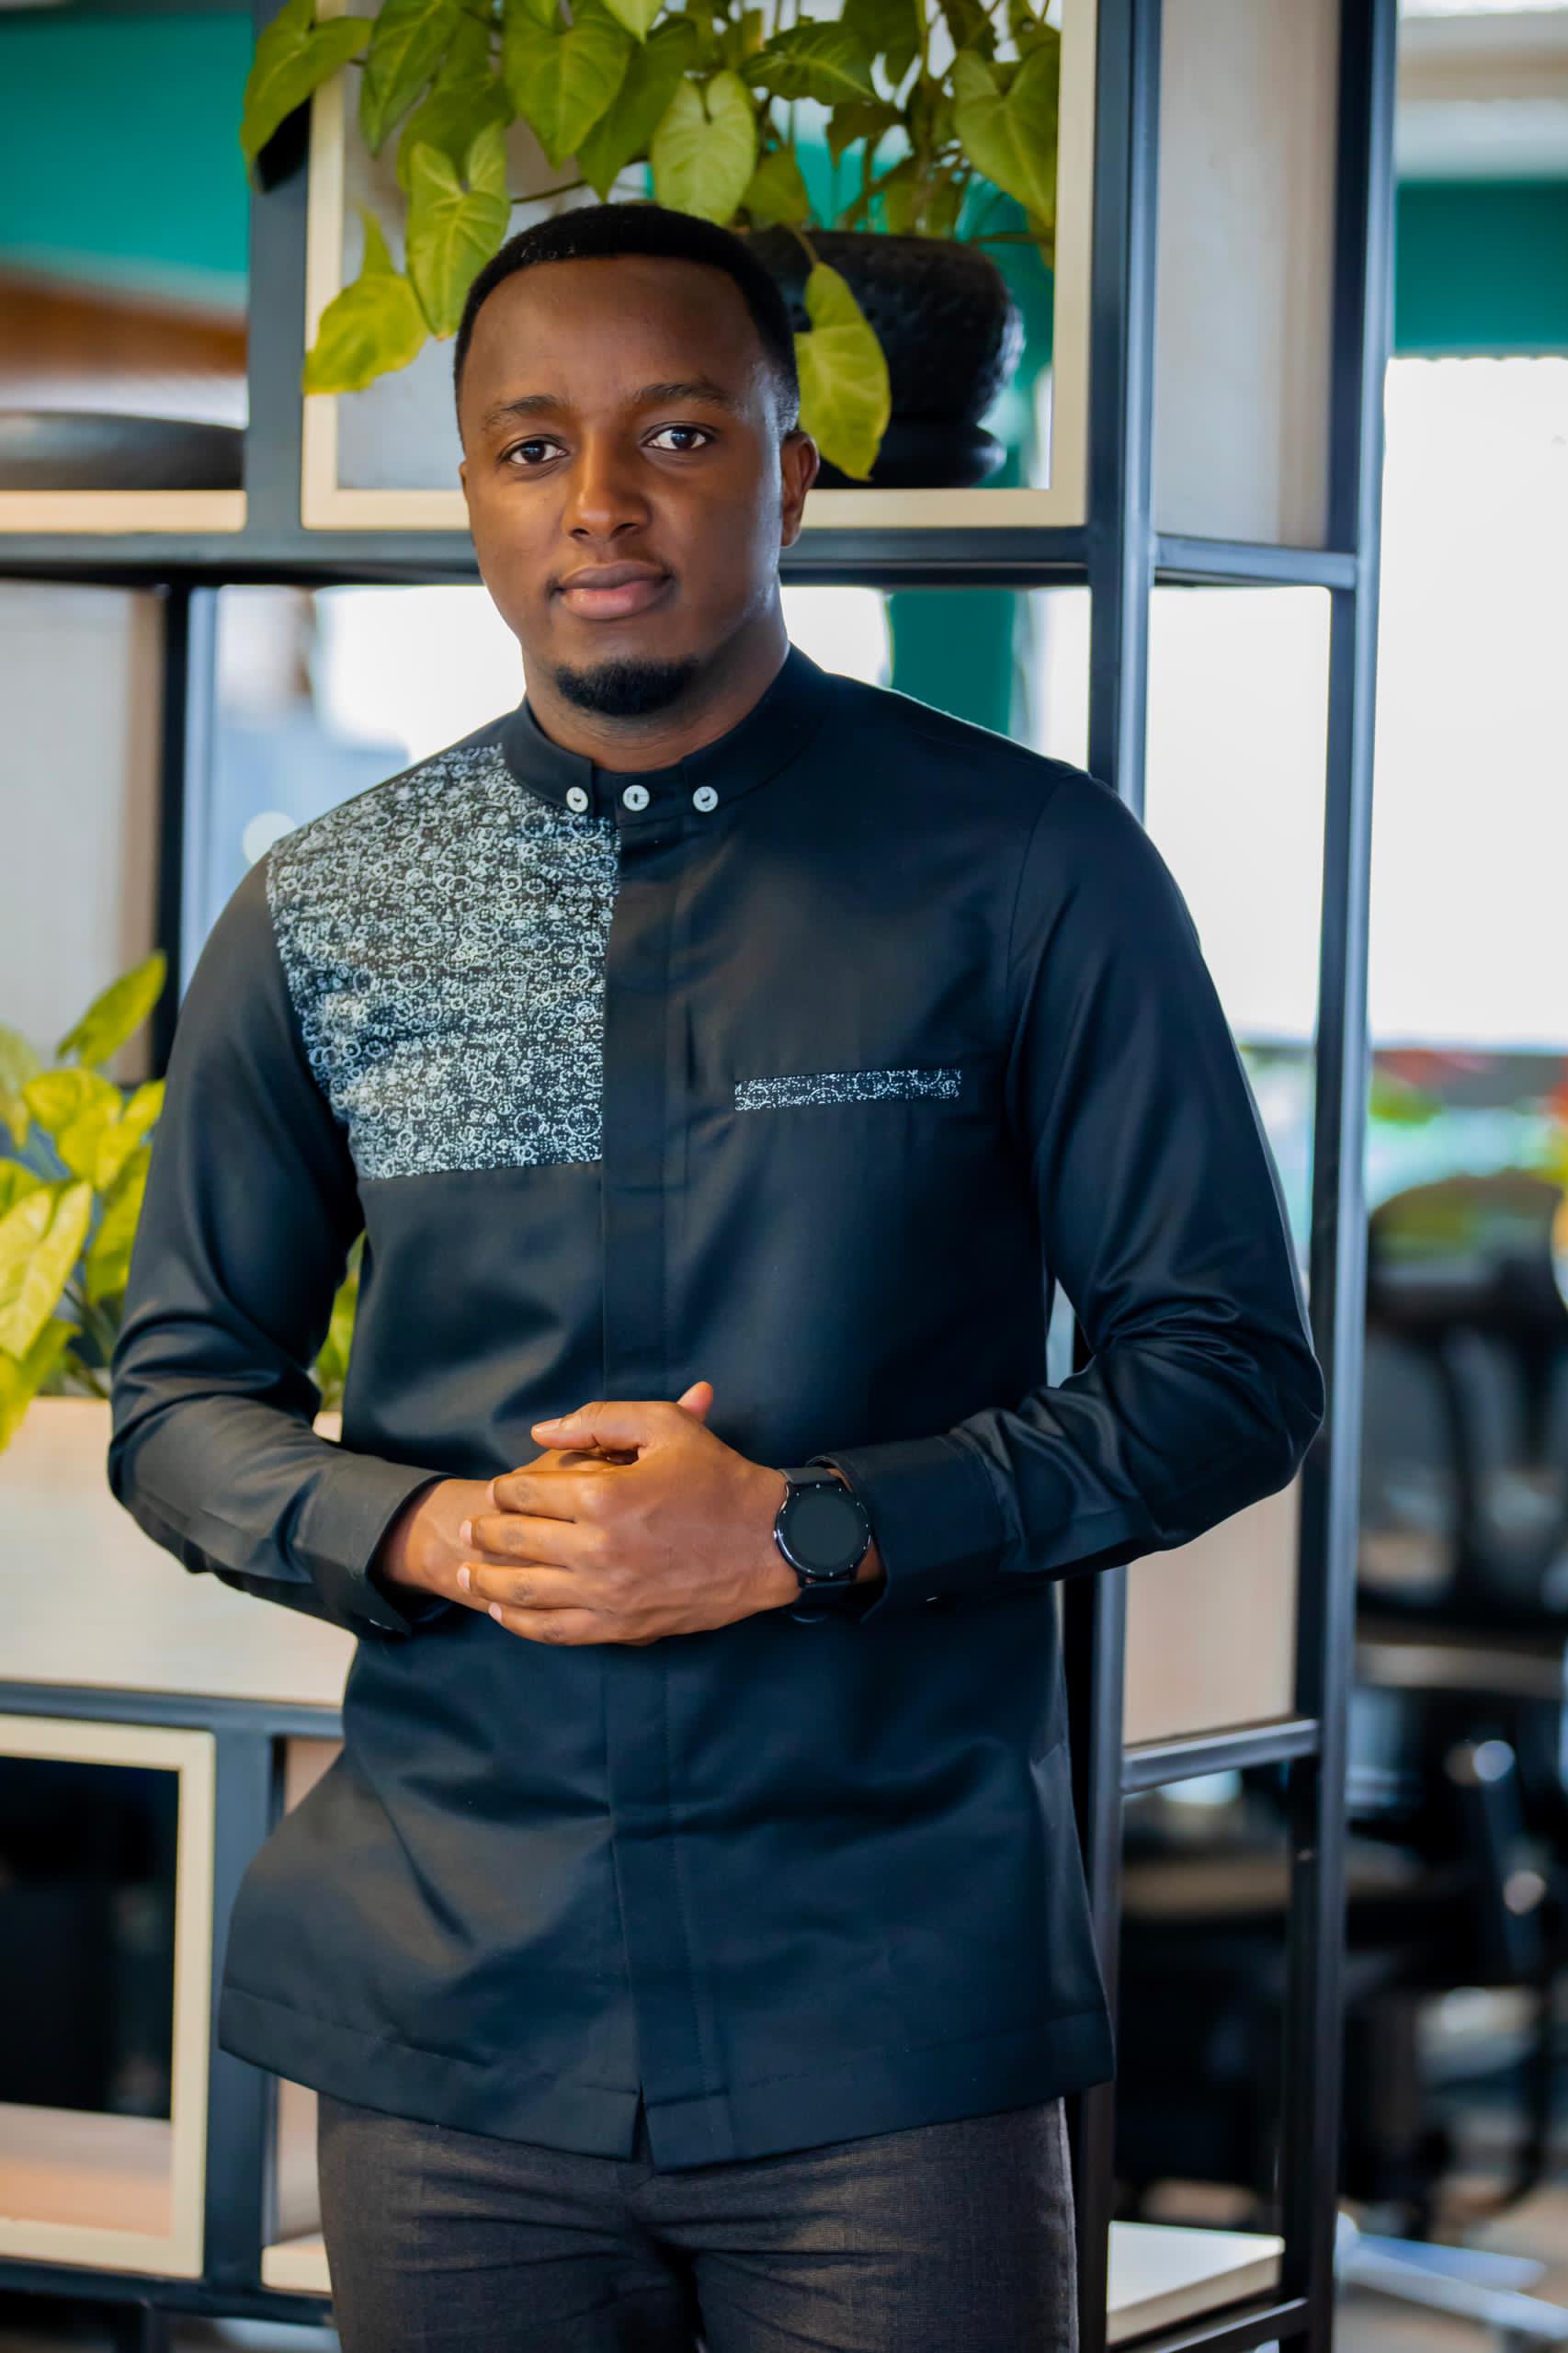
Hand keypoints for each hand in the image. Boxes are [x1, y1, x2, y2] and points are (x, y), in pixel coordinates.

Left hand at [366, 1382, 713, 1618]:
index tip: (498, 1491)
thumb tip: (541, 1431)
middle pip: (518, 1542)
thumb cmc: (718, 1478)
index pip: (528, 1494)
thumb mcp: (664, 1427)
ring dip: (490, 1580)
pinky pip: (556, 1631)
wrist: (769, 1542)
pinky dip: (522, 1623)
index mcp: (605, 1497)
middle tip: (469, 1529)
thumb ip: (599, 1418)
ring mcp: (607, 1595)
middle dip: (487, 1533)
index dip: (506, 1491)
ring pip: (526, 1593)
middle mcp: (597, 1551)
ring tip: (470, 1571)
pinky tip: (505, 1611)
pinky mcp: (622, 1627)